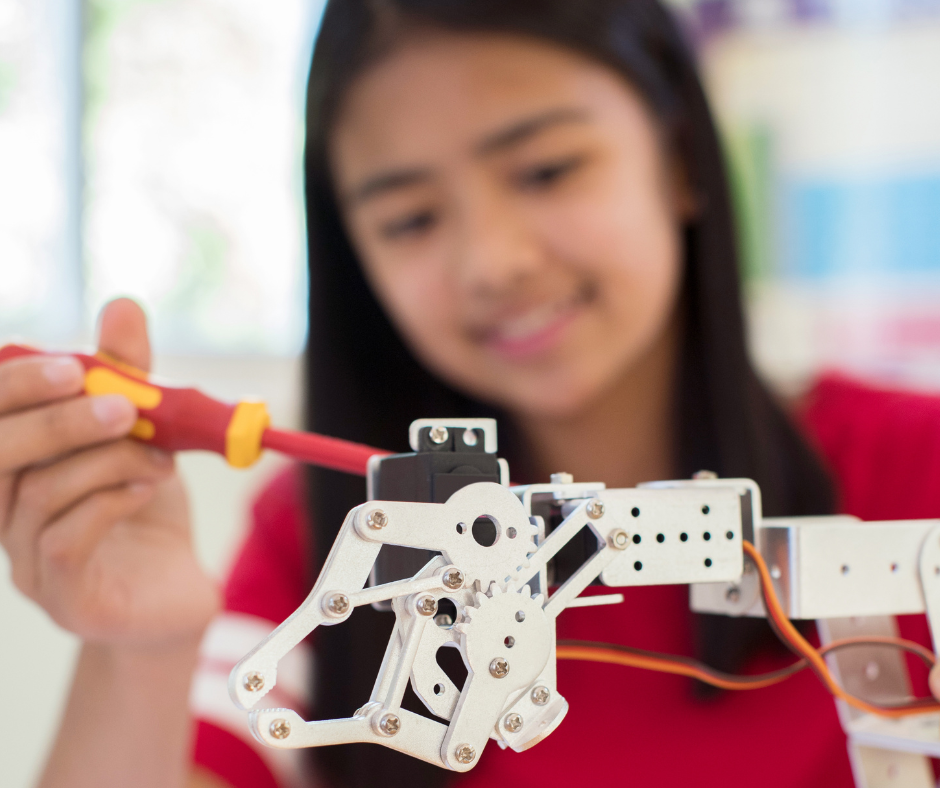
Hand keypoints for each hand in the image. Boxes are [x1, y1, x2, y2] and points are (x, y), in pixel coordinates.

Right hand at [0, 299, 219, 647]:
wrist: (176, 592)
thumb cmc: (146, 510)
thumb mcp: (142, 437)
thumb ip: (128, 377)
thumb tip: (122, 305)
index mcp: (14, 471)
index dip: (14, 387)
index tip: (74, 364)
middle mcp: (3, 516)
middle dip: (56, 419)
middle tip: (122, 402)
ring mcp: (25, 564)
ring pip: (36, 494)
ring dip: (106, 460)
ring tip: (160, 457)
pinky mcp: (63, 599)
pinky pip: (64, 541)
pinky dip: (111, 502)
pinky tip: (148, 488)